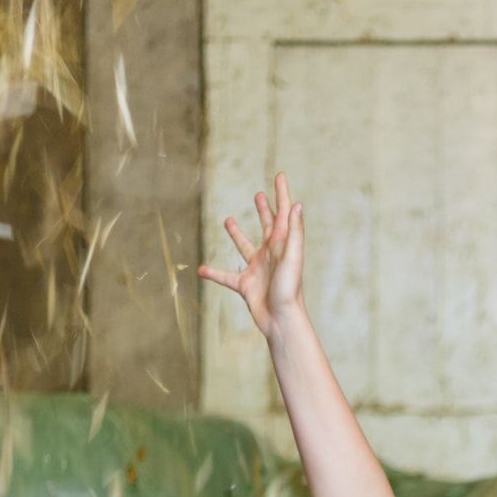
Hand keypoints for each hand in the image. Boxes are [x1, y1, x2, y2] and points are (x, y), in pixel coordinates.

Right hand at [198, 172, 304, 335]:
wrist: (281, 320)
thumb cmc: (289, 290)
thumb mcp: (292, 258)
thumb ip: (294, 233)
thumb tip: (296, 205)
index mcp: (283, 244)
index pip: (283, 213)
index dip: (282, 194)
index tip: (280, 175)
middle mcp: (271, 254)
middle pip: (267, 226)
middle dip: (264, 210)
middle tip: (259, 195)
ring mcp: (257, 269)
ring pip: (245, 247)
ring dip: (236, 234)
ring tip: (227, 221)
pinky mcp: (246, 285)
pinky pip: (226, 276)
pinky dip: (214, 273)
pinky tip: (201, 270)